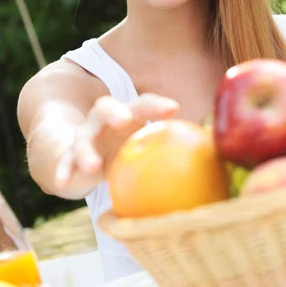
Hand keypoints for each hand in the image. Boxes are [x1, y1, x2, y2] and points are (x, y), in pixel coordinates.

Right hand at [55, 93, 178, 191]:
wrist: (81, 154)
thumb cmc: (126, 147)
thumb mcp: (147, 145)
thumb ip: (177, 147)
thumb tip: (222, 153)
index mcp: (126, 115)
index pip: (141, 104)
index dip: (155, 105)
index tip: (173, 108)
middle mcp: (103, 122)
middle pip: (106, 109)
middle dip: (114, 112)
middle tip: (124, 119)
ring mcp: (83, 138)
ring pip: (82, 140)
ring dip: (85, 151)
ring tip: (92, 166)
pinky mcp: (67, 158)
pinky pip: (64, 165)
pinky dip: (63, 172)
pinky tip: (64, 183)